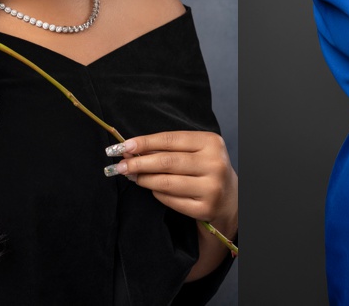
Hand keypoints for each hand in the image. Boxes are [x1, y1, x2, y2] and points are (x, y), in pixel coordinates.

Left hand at [104, 131, 237, 231]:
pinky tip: (150, 189)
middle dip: (138, 163)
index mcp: (211, 142)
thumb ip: (166, 148)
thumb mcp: (193, 151)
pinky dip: (157, 194)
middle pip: (167, 161)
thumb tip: (130, 150)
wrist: (229, 198)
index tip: (122, 146)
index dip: (144, 142)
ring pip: (166, 183)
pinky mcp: (206, 208)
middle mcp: (214, 163)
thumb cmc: (205, 168)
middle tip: (118, 165)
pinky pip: (171, 200)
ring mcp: (212, 188)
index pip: (170, 140)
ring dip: (143, 179)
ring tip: (130, 176)